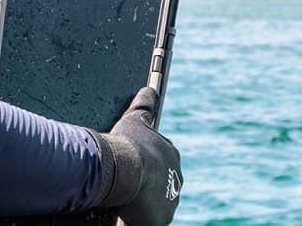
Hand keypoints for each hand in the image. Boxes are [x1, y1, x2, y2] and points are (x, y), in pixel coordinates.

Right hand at [97, 87, 181, 225]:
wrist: (126, 170)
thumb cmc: (128, 143)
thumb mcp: (135, 118)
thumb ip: (145, 104)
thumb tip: (150, 88)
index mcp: (171, 154)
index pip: (159, 161)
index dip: (145, 163)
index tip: (132, 165)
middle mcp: (176, 177)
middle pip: (160, 182)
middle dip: (146, 183)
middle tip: (126, 182)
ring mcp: (170, 199)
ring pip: (156, 201)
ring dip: (143, 200)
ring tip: (125, 197)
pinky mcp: (161, 218)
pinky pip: (150, 218)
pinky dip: (139, 216)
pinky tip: (126, 210)